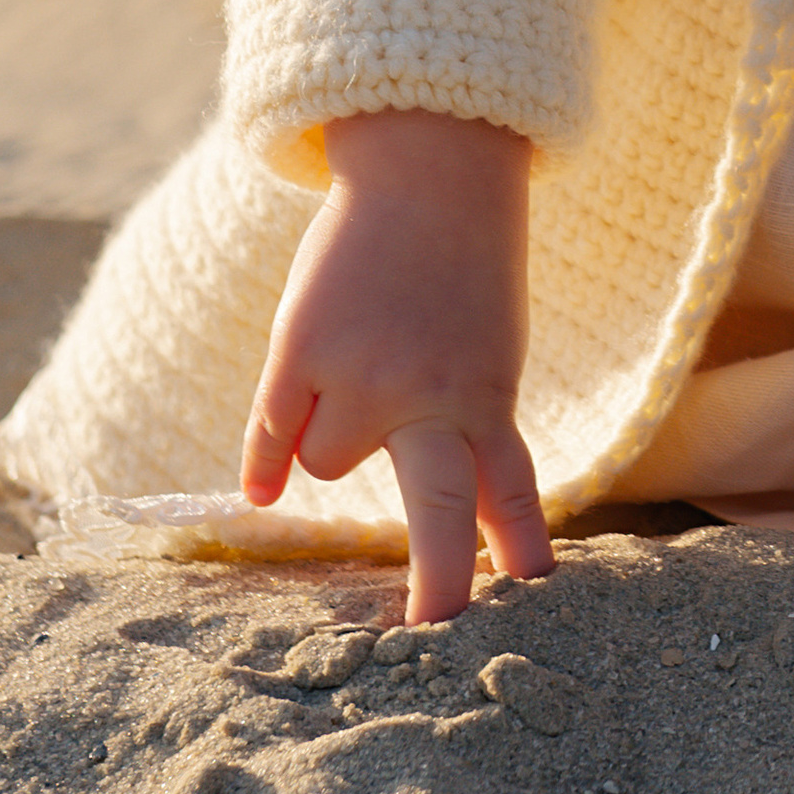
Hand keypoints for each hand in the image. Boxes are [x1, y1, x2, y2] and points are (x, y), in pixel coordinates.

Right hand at [242, 111, 553, 623]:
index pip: (506, 490)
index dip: (517, 546)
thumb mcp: (490, 345)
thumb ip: (466, 420)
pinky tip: (261, 493)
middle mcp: (430, 394)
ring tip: (358, 370)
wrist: (432, 163)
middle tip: (435, 631)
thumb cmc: (467, 262)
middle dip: (437, 578)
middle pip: (437, 507)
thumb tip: (453, 510)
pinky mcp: (300, 350)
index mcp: (487, 395)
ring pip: (330, 464)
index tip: (533, 597)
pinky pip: (272, 433)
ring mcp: (361, 374)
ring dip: (335, 439)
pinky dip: (266, 461)